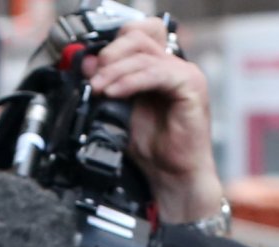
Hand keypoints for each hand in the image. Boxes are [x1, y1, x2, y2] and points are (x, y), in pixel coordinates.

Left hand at [87, 19, 223, 223]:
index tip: (89, 71)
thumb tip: (88, 65)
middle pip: (137, 37)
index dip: (110, 48)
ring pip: (144, 55)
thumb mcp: (119, 112)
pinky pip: (157, 73)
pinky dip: (131, 81)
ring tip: (98, 89)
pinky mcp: (191, 86)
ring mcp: (185, 73)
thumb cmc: (153, 149)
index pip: (133, 37)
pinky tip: (114, 93)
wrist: (172, 177)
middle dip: (109, 56)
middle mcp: (173, 65)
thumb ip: (106, 87)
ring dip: (115, 71)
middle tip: (92, 79)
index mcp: (158, 68)